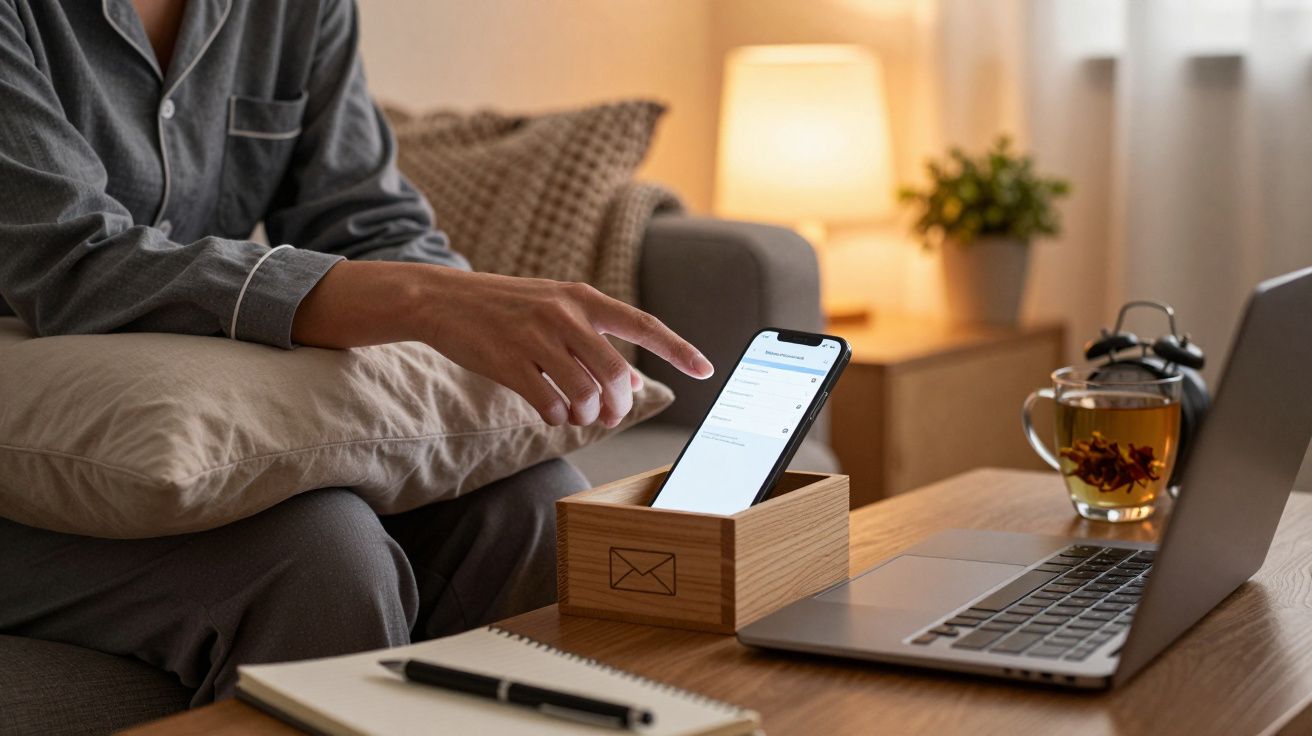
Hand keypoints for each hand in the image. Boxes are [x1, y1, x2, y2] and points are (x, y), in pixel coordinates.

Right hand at [291, 261, 713, 426]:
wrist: (443, 300)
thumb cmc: (507, 309)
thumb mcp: (556, 313)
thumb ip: (596, 342)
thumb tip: (634, 382)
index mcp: (583, 299)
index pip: (643, 324)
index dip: (678, 348)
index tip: (706, 369)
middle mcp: (564, 314)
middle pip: (615, 375)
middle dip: (618, 405)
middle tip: (609, 415)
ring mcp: (535, 337)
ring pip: (584, 394)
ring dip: (586, 415)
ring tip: (576, 413)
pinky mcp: (508, 362)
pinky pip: (550, 405)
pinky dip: (558, 418)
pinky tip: (551, 412)